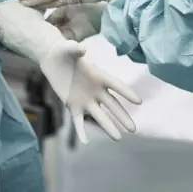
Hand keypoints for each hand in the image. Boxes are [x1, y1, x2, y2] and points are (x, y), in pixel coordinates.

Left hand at [0, 0, 141, 142]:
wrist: (53, 60)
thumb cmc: (64, 51)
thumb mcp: (68, 48)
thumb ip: (75, 49)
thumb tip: (82, 49)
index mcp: (99, 76)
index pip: (116, 85)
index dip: (127, 93)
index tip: (139, 102)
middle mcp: (96, 90)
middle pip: (113, 105)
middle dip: (122, 117)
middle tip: (133, 129)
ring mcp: (85, 100)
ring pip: (99, 116)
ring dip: (108, 126)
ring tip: (118, 138)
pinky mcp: (73, 106)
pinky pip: (78, 121)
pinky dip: (81, 131)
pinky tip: (85, 143)